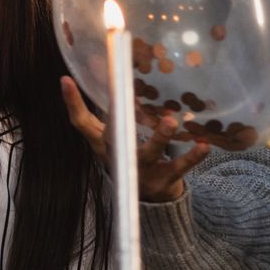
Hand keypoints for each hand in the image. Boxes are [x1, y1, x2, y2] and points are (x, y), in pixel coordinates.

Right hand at [61, 76, 207, 202]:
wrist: (147, 199)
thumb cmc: (127, 154)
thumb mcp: (112, 135)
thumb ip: (108, 108)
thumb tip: (97, 70)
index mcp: (103, 143)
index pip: (81, 122)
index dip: (72, 102)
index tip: (66, 79)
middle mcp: (118, 156)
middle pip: (116, 138)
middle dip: (118, 119)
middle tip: (123, 95)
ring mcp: (140, 170)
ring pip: (148, 154)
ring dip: (159, 138)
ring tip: (170, 121)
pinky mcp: (163, 181)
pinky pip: (179, 168)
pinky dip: (192, 157)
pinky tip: (204, 144)